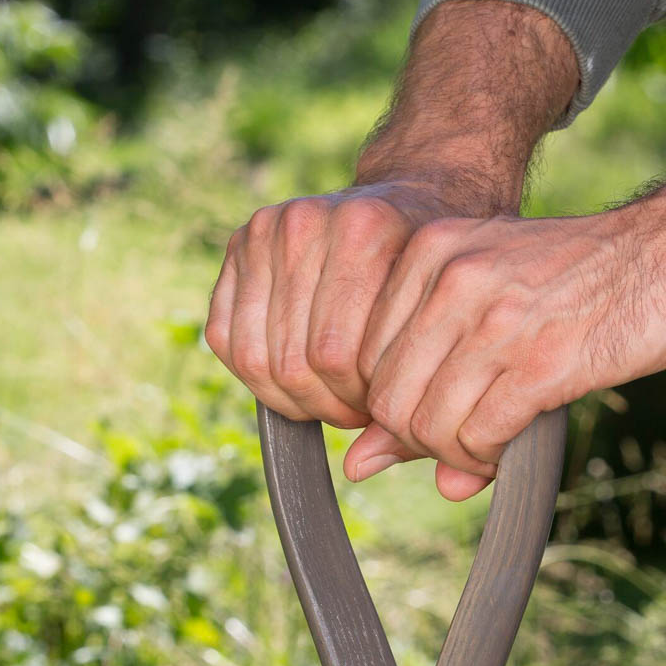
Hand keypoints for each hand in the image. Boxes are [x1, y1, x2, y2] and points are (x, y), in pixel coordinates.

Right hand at [204, 181, 470, 430]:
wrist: (413, 197)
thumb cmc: (431, 272)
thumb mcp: (439, 318)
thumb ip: (408, 387)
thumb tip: (361, 468)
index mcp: (363, 232)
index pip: (335, 357)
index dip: (355, 403)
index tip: (379, 412)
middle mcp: (306, 222)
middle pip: (293, 361)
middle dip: (325, 404)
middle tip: (355, 412)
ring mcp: (265, 231)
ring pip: (255, 358)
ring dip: (291, 395)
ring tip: (328, 397)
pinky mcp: (239, 245)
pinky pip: (226, 339)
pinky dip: (258, 375)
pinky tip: (295, 378)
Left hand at [345, 201, 665, 499]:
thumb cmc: (587, 279)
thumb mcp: (490, 306)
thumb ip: (422, 379)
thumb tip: (362, 467)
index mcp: (429, 252)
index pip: (361, 364)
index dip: (391, 409)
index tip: (435, 411)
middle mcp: (452, 277)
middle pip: (388, 403)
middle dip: (420, 439)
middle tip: (464, 436)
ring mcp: (496, 316)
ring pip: (427, 426)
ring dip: (455, 453)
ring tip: (490, 440)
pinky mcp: (542, 359)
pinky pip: (479, 435)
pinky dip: (486, 457)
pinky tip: (510, 443)